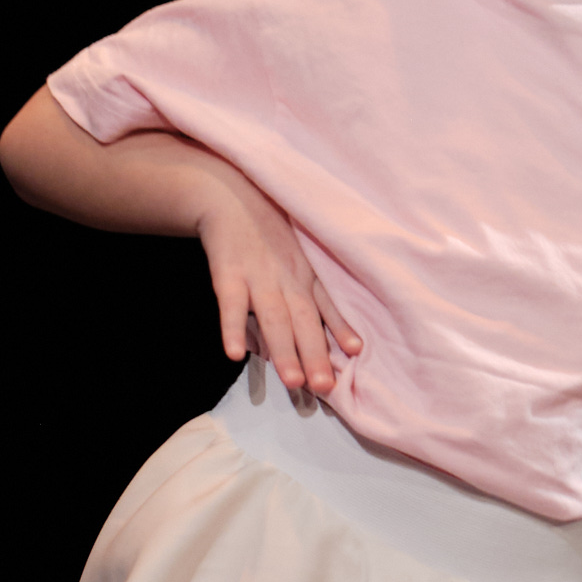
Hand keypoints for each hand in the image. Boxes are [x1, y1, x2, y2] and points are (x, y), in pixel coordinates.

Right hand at [195, 161, 360, 398]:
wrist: (230, 194)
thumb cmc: (271, 233)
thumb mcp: (303, 258)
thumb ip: (318, 296)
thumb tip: (346, 340)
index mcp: (306, 276)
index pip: (326, 308)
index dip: (340, 330)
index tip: (355, 356)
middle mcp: (287, 278)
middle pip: (303, 320)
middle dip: (315, 354)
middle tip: (324, 387)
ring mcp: (257, 276)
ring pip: (273, 318)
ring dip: (283, 349)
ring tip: (292, 381)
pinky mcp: (226, 273)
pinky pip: (229, 305)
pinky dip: (232, 328)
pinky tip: (234, 354)